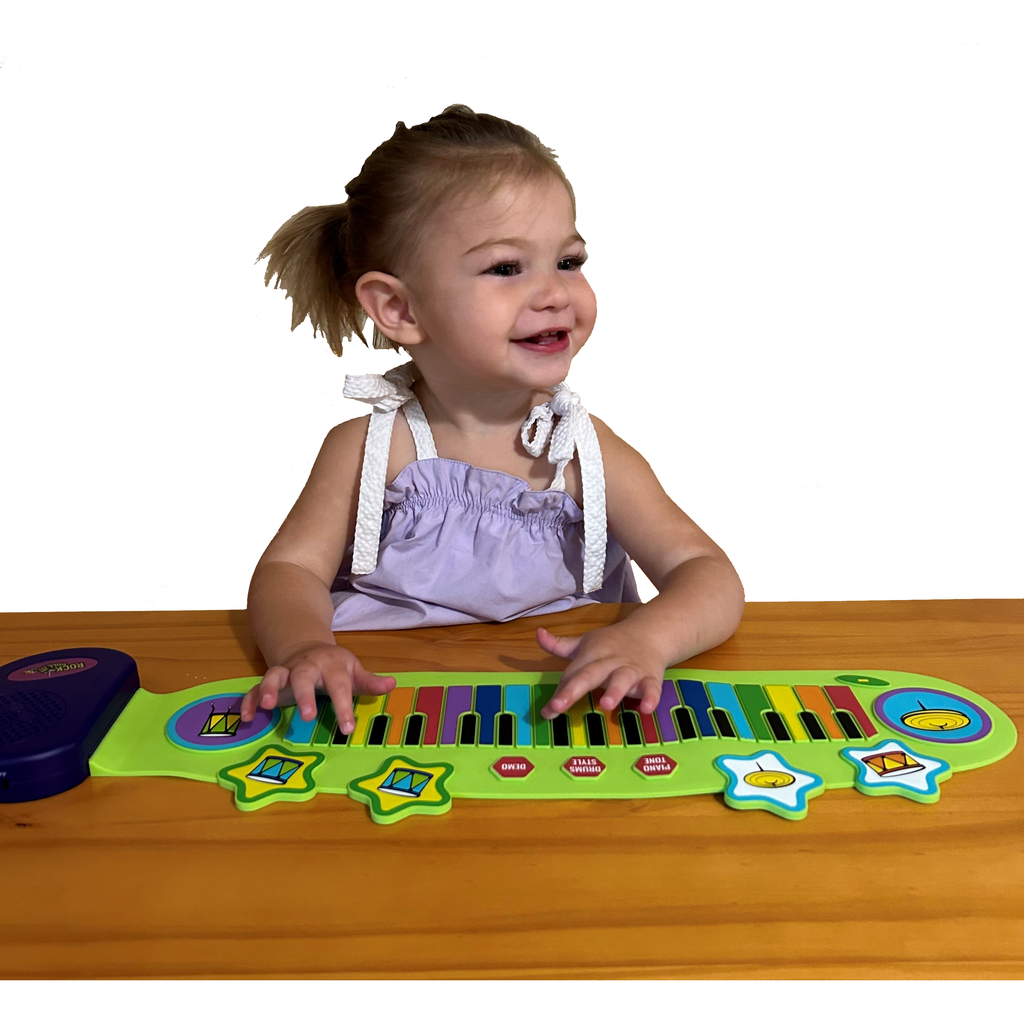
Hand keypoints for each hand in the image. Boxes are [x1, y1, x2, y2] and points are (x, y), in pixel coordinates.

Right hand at [239, 641, 394, 734]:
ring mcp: (286, 672)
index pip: (339, 685)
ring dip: (270, 690)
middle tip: (308, 715)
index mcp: (331, 665)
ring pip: (274, 676)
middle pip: (303, 676)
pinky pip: (256, 689)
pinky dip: (250, 700)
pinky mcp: (270, 682)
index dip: (344, 707)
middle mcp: (306, 667)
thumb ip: (370, 681)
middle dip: (304, 694)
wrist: (307, 648)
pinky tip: (247, 717)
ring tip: (268, 707)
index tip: (348, 728)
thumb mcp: (354, 671)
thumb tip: (392, 684)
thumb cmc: (335, 666)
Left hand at [536, 625, 665, 718]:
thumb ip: (559, 645)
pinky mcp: (650, 677)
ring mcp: (630, 670)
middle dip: (573, 690)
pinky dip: (651, 697)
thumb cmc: (612, 643)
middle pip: (590, 675)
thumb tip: (537, 634)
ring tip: (606, 704)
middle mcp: (608, 662)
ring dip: (615, 691)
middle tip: (558, 705)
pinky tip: (646, 708)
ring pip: (622, 680)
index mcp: (590, 655)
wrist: (650, 632)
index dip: (558, 693)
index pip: (571, 675)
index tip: (546, 711)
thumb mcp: (585, 643)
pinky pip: (651, 688)